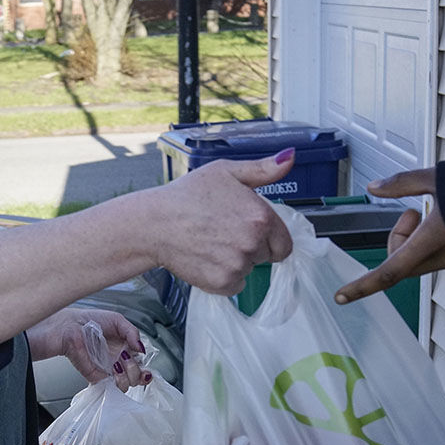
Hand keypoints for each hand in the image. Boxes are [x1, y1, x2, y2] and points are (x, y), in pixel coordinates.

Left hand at [26, 308, 150, 388]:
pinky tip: (115, 369)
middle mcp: (117, 362)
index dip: (145, 367)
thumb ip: (133, 333)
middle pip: (137, 377)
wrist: (70, 327)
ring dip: (129, 375)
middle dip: (137, 370)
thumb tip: (142, 349)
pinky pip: (112, 388)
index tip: (144, 363)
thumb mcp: (118, 321)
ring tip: (120, 362)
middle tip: (127, 358)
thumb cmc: (89, 321)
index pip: (140, 364)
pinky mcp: (97, 377)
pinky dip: (118, 381)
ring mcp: (108, 371)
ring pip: (127, 384)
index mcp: (124, 350)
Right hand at [152, 150, 296, 295]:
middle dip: (250, 248)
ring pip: (248, 271)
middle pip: (265, 256)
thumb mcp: (226, 172)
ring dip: (235, 262)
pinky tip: (206, 258)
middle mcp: (253, 243)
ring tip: (211, 243)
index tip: (249, 231)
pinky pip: (233, 285)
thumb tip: (290, 158)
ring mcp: (238, 265)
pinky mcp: (222, 283)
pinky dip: (223, 277)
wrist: (154, 223)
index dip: (269, 239)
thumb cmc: (186, 196)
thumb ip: (263, 169)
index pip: (284, 244)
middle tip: (223, 233)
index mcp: (262, 217)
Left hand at [334, 168, 444, 303]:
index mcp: (435, 240)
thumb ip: (402, 184)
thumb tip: (374, 187)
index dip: (362, 286)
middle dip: (398, 239)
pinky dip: (439, 240)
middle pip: (403, 262)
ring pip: (424, 258)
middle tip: (414, 210)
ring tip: (441, 209)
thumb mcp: (438, 176)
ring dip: (419, 238)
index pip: (389, 271)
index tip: (341, 296)